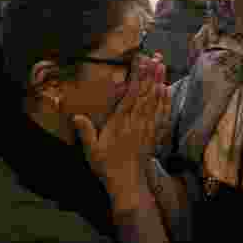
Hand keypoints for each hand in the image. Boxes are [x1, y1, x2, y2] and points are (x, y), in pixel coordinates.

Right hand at [74, 57, 167, 192]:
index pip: (130, 95)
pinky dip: (165, 101)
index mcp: (120, 123)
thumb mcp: (92, 150)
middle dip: (151, 74)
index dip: (136, 78)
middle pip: (145, 94)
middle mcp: (136, 122)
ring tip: (162, 67)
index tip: (140, 63)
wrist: (128, 184)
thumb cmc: (108, 166)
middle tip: (156, 57)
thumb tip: (76, 115)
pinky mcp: (154, 135)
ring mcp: (147, 128)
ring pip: (155, 101)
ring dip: (159, 82)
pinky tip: (167, 90)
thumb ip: (86, 131)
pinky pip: (162, 115)